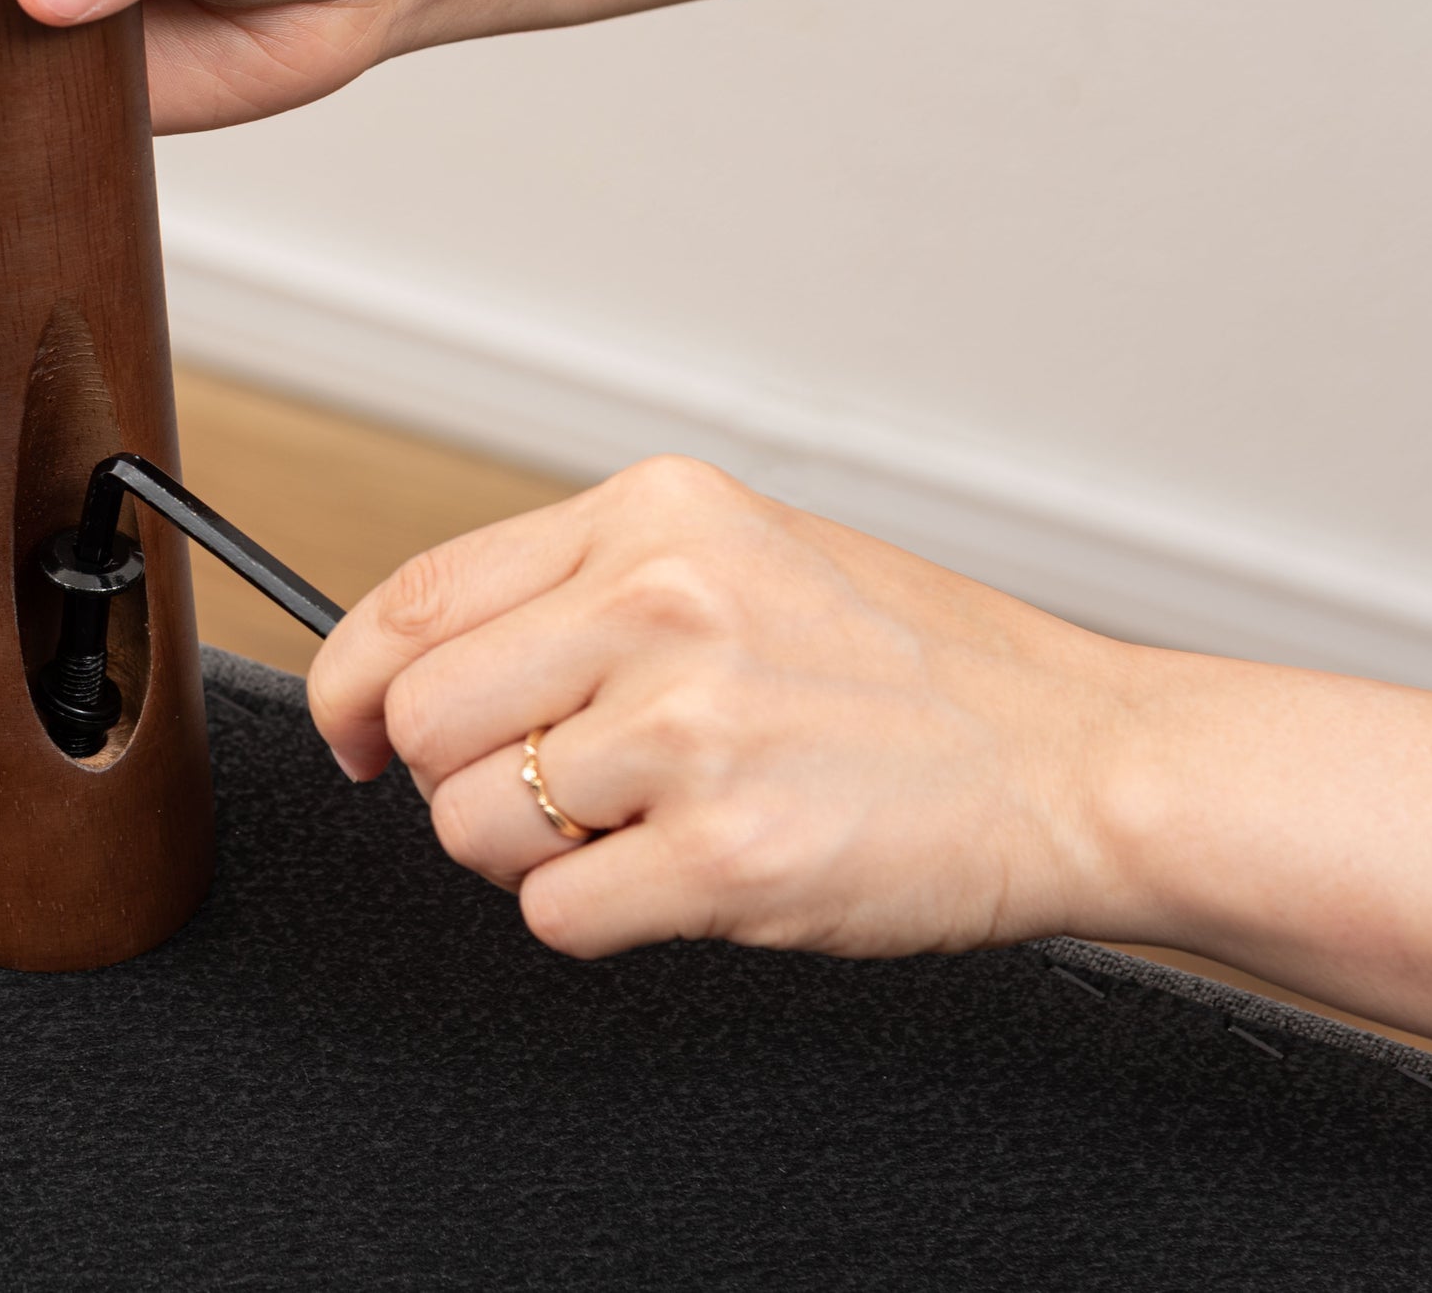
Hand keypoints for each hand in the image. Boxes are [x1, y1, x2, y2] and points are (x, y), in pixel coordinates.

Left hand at [307, 456, 1140, 961]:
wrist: (1081, 760)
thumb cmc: (919, 667)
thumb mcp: (744, 552)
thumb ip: (588, 584)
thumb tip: (420, 658)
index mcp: (654, 516)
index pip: (417, 597)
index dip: (350, 683)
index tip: (350, 732)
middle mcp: (662, 604)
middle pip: (420, 720)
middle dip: (456, 777)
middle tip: (546, 793)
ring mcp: (693, 731)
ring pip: (472, 824)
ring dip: (531, 855)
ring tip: (642, 828)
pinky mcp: (726, 855)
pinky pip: (554, 912)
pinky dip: (596, 916)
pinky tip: (682, 876)